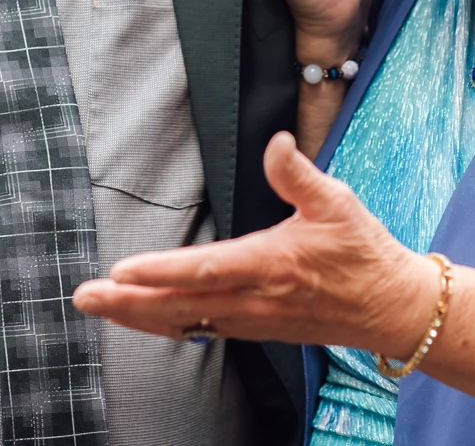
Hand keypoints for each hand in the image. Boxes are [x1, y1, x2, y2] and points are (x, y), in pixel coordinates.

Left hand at [73, 132, 435, 356]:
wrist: (389, 307)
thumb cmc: (363, 252)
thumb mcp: (337, 202)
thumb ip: (299, 174)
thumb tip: (275, 143)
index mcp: (270, 264)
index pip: (204, 270)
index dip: (160, 271)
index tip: (122, 270)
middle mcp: (255, 299)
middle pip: (179, 305)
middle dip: (128, 302)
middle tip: (85, 296)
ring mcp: (253, 320)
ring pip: (185, 323)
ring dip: (138, 317)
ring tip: (99, 307)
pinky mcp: (256, 329)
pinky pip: (201, 332)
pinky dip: (166, 326)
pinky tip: (143, 320)